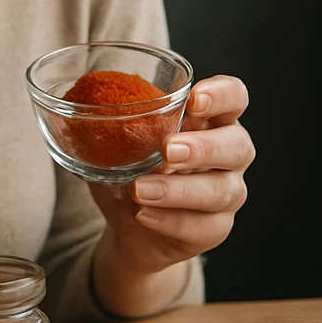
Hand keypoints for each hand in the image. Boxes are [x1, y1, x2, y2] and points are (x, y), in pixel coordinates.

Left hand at [89, 74, 253, 276]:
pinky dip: (169, 220)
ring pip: (222, 190)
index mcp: (210, 121)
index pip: (234, 97)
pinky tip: (142, 214)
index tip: (194, 99)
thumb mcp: (119, 146)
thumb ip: (114, 130)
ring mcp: (227, 192)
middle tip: (167, 149)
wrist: (132, 228)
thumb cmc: (132, 173)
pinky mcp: (216, 228)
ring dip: (178, 190)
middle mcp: (229, 154)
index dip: (223, 95)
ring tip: (139, 190)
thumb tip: (83, 115)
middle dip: (203, 147)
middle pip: (238, 145)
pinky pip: (203, 226)